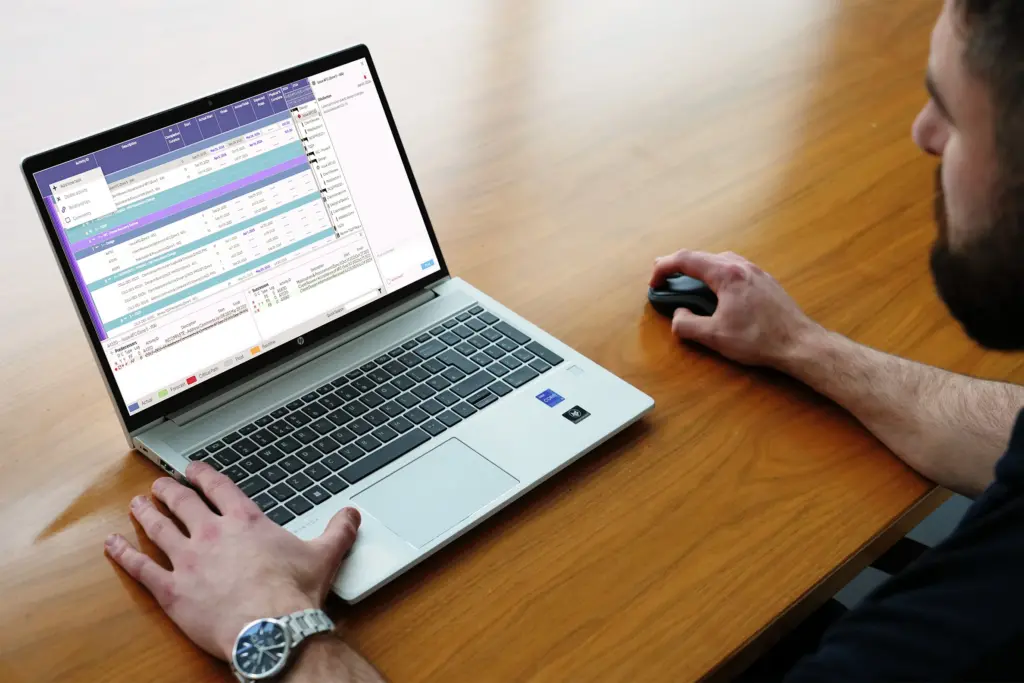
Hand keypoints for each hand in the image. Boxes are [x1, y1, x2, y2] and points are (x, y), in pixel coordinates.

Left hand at [104, 461, 360, 661]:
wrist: (271, 628)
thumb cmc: (294, 593)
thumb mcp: (325, 556)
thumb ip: (338, 531)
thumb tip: (352, 515)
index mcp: (246, 522)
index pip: (220, 488)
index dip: (204, 475)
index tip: (194, 469)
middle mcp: (213, 534)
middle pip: (183, 503)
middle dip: (169, 491)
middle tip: (159, 484)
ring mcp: (189, 560)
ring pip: (159, 529)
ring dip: (146, 515)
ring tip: (137, 505)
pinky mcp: (172, 590)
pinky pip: (142, 569)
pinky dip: (124, 556)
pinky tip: (113, 546)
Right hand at [650, 249, 822, 367]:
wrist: (800, 343)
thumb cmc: (760, 339)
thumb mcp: (714, 336)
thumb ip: (687, 324)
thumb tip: (678, 315)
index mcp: (727, 274)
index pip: (686, 260)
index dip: (663, 268)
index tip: (654, 282)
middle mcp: (741, 266)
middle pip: (702, 256)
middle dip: (678, 265)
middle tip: (663, 278)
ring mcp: (755, 271)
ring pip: (719, 260)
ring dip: (699, 268)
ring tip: (687, 282)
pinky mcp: (765, 281)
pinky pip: (734, 268)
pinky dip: (716, 273)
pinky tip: (716, 290)